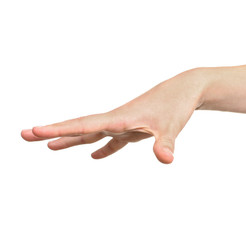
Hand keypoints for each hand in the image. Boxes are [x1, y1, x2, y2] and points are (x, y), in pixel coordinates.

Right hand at [21, 68, 206, 163]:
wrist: (184, 90)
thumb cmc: (176, 105)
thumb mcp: (171, 126)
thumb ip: (165, 143)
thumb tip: (165, 159)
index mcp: (120, 118)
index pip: (84, 126)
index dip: (59, 130)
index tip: (35, 131)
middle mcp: (117, 120)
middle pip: (80, 128)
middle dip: (53, 132)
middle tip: (25, 135)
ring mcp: (124, 124)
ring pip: (92, 134)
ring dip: (71, 140)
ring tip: (50, 147)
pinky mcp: (134, 128)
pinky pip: (113, 141)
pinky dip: (104, 149)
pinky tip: (95, 156)